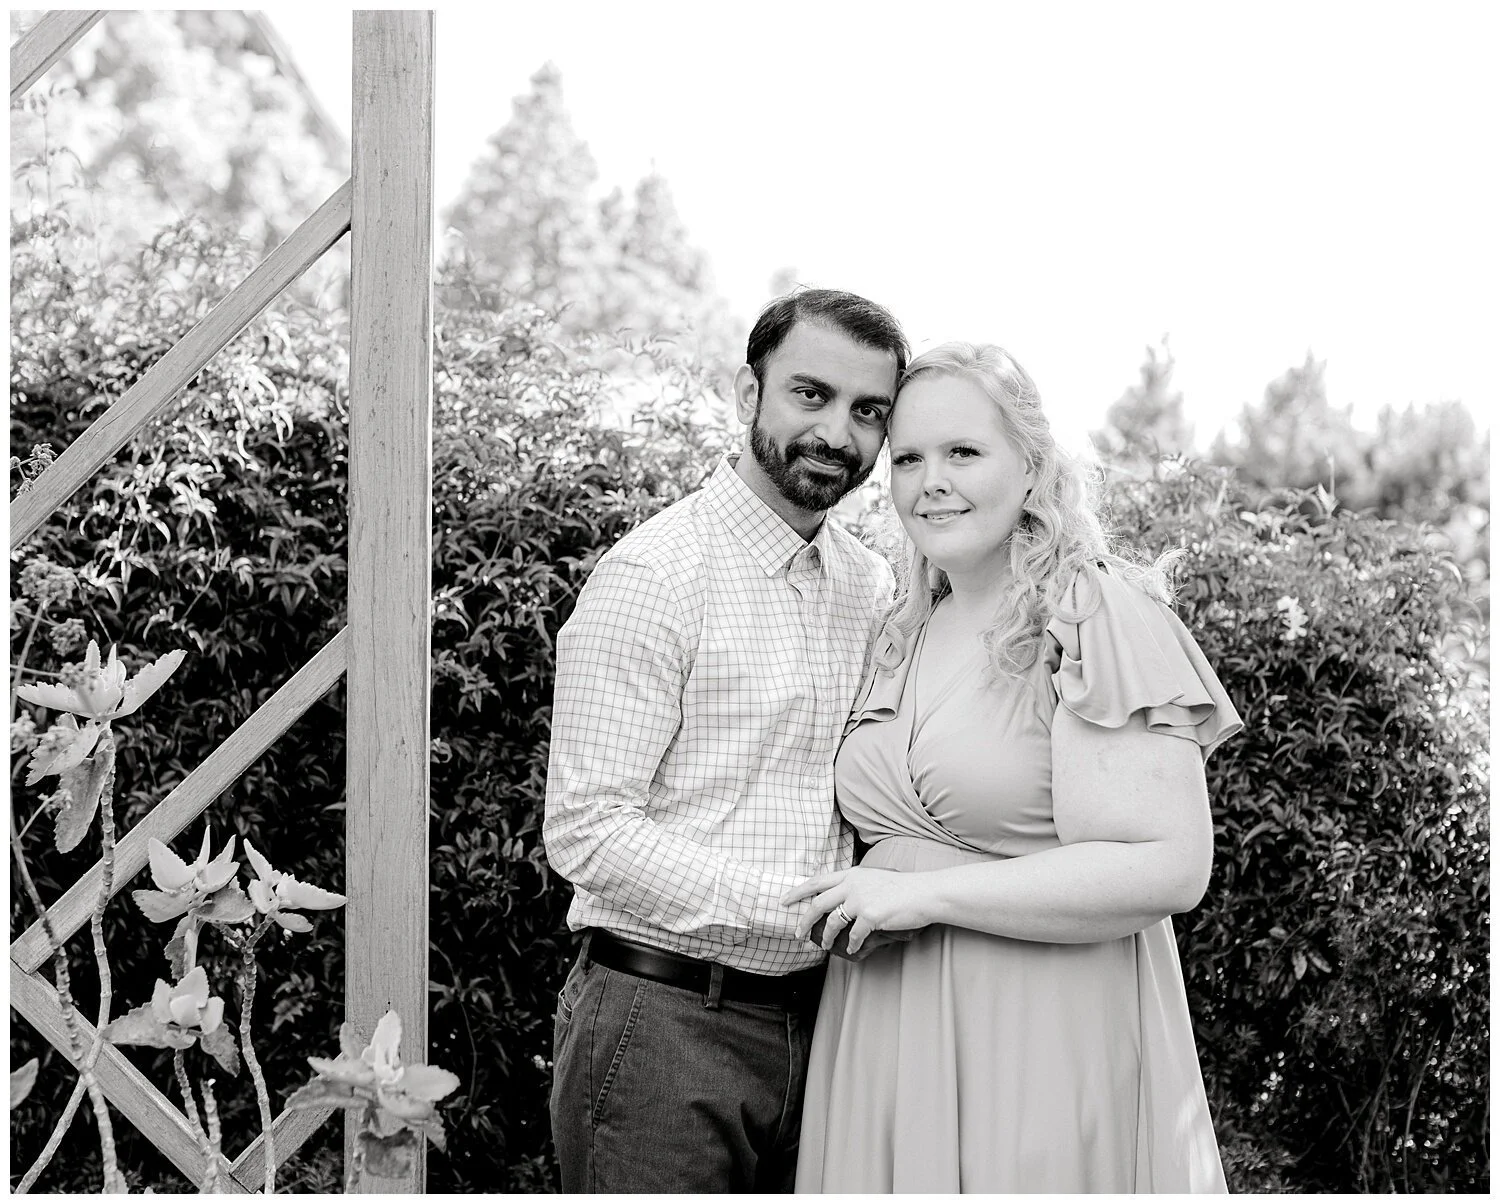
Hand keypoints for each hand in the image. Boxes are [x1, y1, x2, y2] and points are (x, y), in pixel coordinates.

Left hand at [782, 867, 933, 955]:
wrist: (924, 893)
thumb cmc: (903, 888)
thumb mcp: (874, 878)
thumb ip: (856, 886)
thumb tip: (840, 900)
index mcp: (852, 874)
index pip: (817, 881)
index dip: (798, 891)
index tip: (785, 900)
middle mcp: (853, 885)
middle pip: (818, 904)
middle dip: (804, 920)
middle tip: (797, 933)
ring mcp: (861, 900)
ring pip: (833, 922)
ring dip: (826, 937)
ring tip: (824, 946)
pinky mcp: (871, 916)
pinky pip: (853, 935)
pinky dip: (850, 944)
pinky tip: (852, 948)